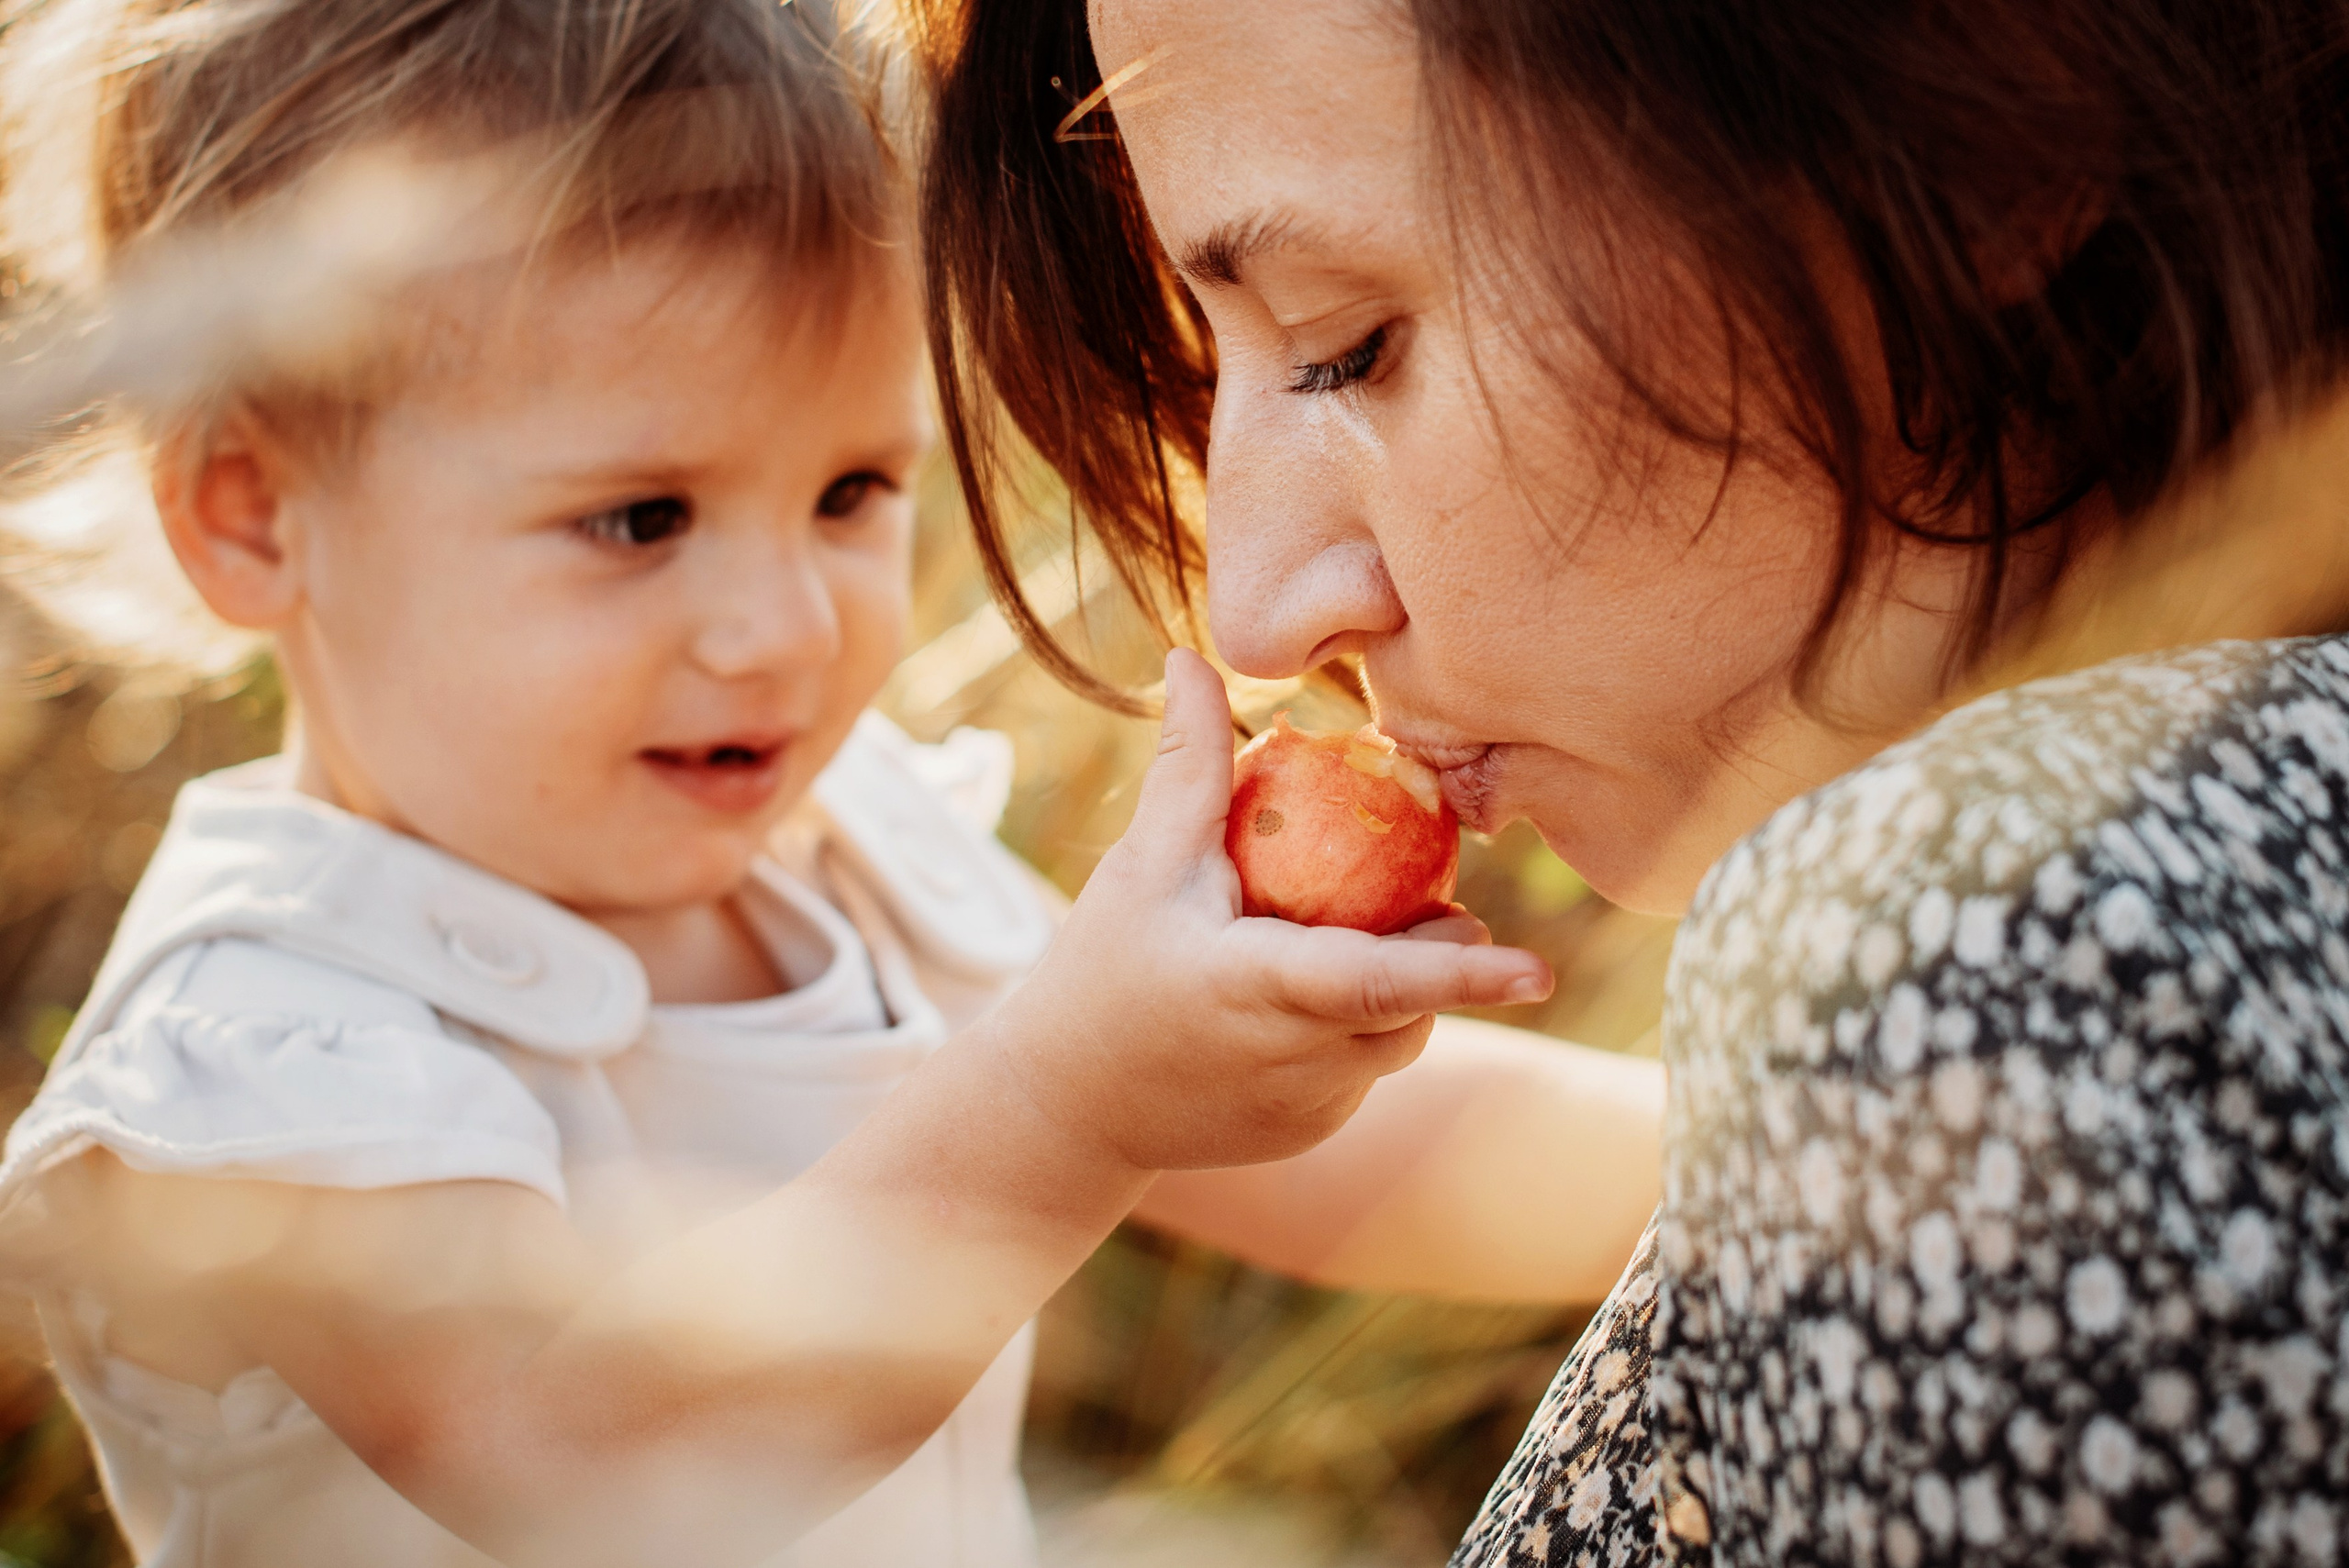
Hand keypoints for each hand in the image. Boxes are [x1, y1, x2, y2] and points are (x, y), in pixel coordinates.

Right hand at [997, 648, 1553, 1171]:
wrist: (1058, 1107)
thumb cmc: (1101, 970)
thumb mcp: (1143, 866)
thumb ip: (1188, 766)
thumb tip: (1193, 655)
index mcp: (1259, 991)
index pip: (1378, 981)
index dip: (1462, 976)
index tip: (1539, 971)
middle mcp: (1297, 1064)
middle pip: (1412, 1002)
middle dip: (1439, 953)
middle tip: (1426, 902)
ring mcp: (1310, 1111)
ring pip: (1399, 1038)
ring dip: (1395, 988)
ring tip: (1331, 941)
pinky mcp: (1311, 1133)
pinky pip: (1367, 1069)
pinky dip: (1355, 1029)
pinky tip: (1292, 1005)